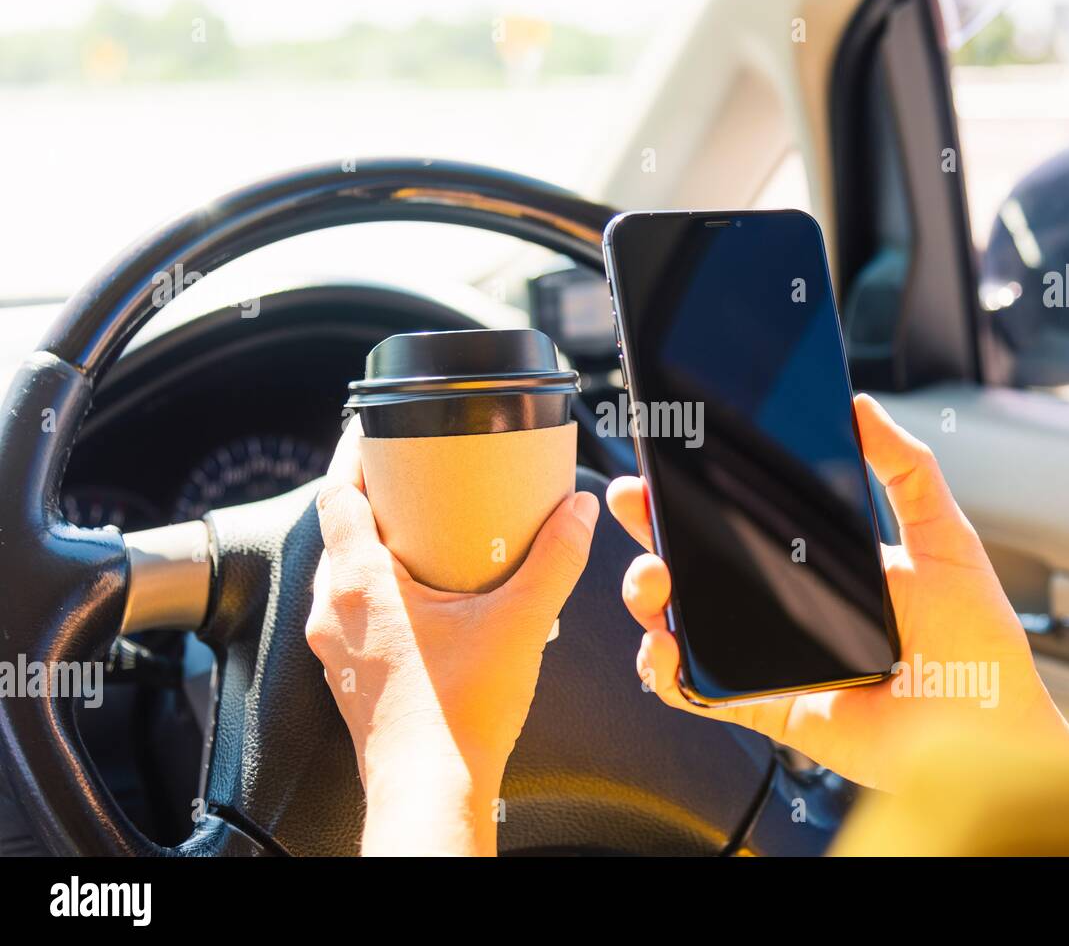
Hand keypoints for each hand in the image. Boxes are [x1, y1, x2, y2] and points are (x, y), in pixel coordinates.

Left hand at [306, 418, 598, 854]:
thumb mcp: (519, 623)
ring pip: (344, 574)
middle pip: (340, 530)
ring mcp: (336, 647)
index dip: (351, 457)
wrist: (432, 791)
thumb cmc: (458, 718)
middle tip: (417, 479)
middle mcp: (334, 611)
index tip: (372, 433)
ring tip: (427, 535)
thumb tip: (578, 512)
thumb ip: (555, 561)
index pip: (336, 495)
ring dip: (377, 547)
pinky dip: (381, 589)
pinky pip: (354, 612)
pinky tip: (428, 599)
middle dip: (376, 500)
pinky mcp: (349, 674)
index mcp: (359, 584)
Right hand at [607, 393, 1068, 792]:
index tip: (668, 460)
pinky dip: (666, 672)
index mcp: (816, 563)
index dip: (697, 492)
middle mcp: (783, 607)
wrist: (987, 733)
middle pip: (697, 563)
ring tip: (653, 580)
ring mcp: (767, 657)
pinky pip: (699, 691)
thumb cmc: (976, 645)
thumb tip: (864, 409)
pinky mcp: (763, 705)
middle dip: (652, 530)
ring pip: (682, 622)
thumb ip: (907, 472)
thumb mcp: (944, 540)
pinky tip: (663, 647)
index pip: (742, 519)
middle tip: (635, 502)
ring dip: (650, 596)